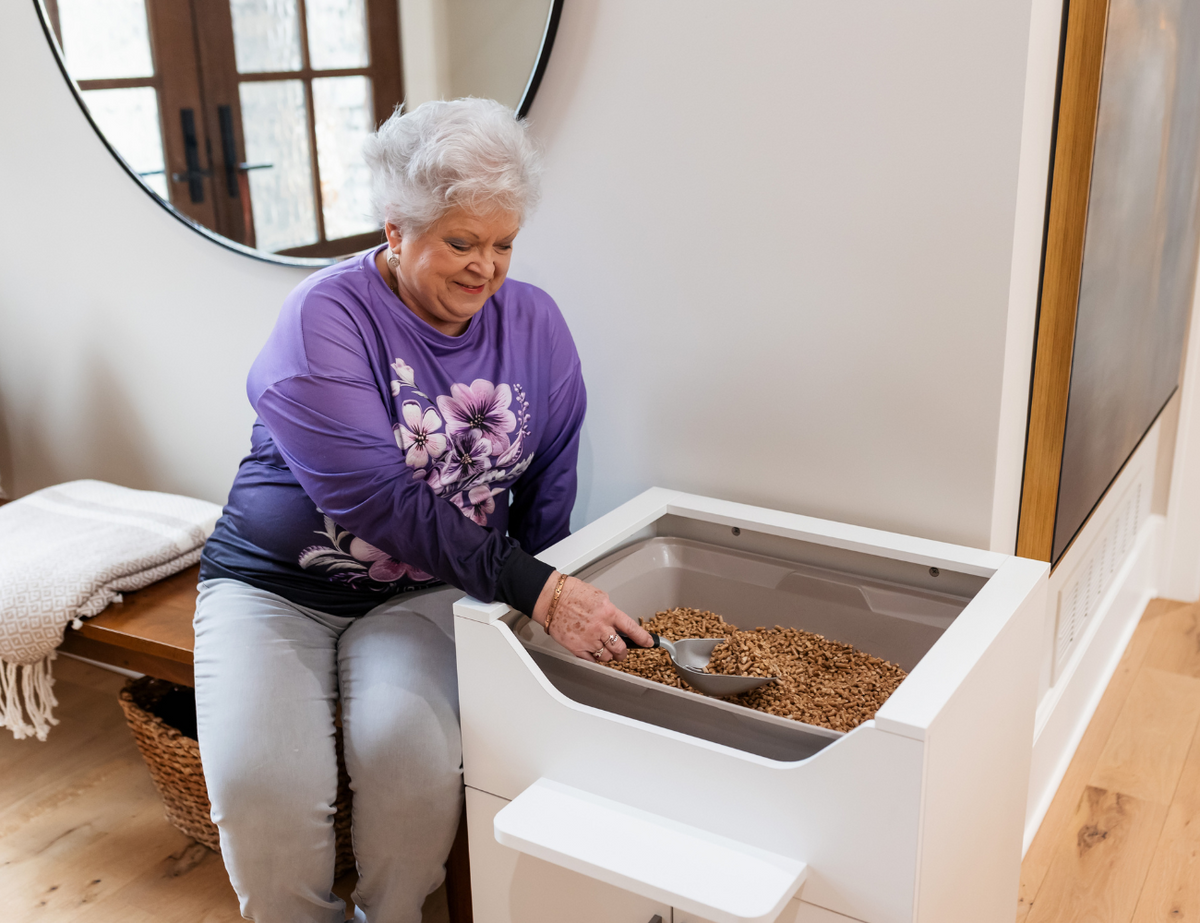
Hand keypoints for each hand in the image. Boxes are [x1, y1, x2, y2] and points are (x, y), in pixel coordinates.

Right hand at [531, 571, 653, 661]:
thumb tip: (617, 621)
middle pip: (620, 649)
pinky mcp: (577, 648)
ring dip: (607, 655)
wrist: (551, 599)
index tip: (648, 643)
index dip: (643, 638)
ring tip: (603, 649)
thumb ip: (610, 611)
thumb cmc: (571, 594)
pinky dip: (593, 658)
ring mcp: (589, 639)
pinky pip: (591, 660)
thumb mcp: (599, 596)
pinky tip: (591, 650)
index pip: (632, 629)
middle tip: (622, 652)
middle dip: (623, 653)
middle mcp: (601, 627)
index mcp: (608, 612)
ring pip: (606, 657)